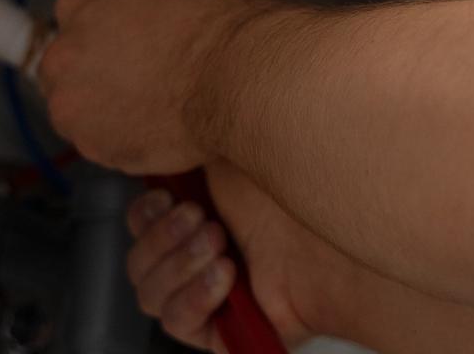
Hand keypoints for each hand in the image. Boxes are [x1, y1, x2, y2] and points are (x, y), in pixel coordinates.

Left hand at [38, 0, 259, 172]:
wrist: (227, 79)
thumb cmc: (207, 34)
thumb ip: (124, 13)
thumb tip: (127, 27)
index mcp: (78, 12)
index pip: (68, 16)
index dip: (97, 31)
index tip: (114, 42)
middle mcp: (63, 61)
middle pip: (63, 70)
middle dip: (92, 76)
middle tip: (135, 80)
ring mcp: (75, 110)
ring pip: (79, 113)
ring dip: (103, 112)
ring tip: (149, 108)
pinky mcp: (96, 149)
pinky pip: (103, 145)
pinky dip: (124, 140)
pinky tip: (157, 128)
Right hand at [128, 162, 352, 350]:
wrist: (335, 241)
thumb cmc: (293, 196)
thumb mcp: (231, 155)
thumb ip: (188, 150)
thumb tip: (155, 141)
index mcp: (195, 217)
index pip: (140, 224)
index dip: (145, 214)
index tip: (167, 197)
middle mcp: (196, 259)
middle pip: (137, 263)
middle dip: (163, 238)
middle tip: (202, 219)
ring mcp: (206, 297)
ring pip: (148, 296)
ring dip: (178, 265)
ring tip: (220, 243)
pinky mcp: (220, 332)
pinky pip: (177, 323)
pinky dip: (194, 296)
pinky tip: (226, 275)